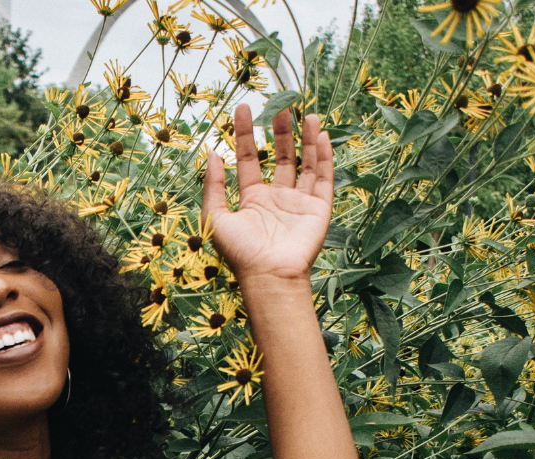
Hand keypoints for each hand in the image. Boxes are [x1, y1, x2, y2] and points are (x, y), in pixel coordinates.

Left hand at [203, 103, 332, 286]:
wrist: (270, 275)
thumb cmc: (240, 252)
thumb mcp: (216, 217)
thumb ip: (213, 186)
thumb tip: (211, 154)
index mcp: (251, 201)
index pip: (248, 160)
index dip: (244, 135)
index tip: (243, 109)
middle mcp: (276, 200)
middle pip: (280, 157)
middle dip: (279, 132)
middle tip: (279, 106)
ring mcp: (298, 203)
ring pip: (304, 164)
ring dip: (304, 138)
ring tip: (303, 113)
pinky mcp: (319, 209)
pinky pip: (324, 177)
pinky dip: (323, 156)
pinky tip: (320, 135)